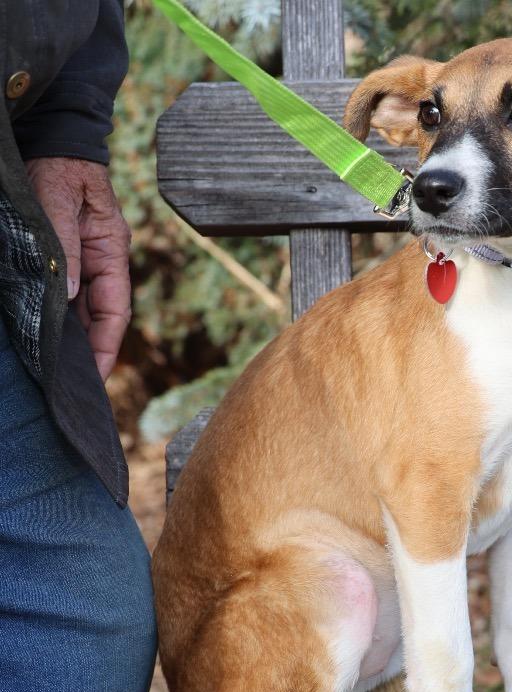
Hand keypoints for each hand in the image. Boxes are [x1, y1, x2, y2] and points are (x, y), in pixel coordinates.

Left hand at [26, 157, 131, 380]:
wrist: (56, 138)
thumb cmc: (60, 167)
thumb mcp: (59, 203)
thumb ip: (65, 247)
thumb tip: (69, 295)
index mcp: (111, 252)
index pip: (115, 309)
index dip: (107, 344)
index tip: (96, 373)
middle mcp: (102, 261)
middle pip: (100, 316)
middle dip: (90, 350)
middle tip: (73, 382)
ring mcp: (84, 260)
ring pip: (82, 309)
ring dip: (72, 336)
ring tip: (59, 365)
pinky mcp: (66, 256)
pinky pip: (65, 293)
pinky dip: (59, 315)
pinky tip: (45, 332)